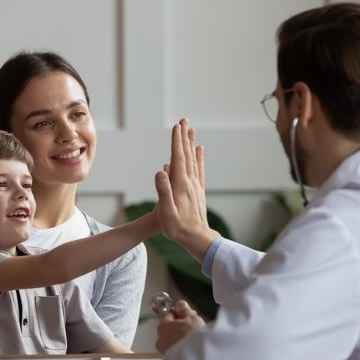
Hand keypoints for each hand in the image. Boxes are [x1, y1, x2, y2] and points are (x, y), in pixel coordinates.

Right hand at [155, 118, 219, 260]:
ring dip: (191, 144)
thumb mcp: (165, 212)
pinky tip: (199, 151)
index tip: (176, 126)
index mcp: (181, 185)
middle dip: (184, 137)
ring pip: (193, 160)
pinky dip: (198, 158)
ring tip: (191, 130)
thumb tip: (161, 171)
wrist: (197, 239)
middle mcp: (190, 182)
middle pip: (187, 154)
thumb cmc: (178, 228)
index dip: (176, 141)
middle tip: (184, 120)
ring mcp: (196, 186)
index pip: (178, 158)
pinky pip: (199, 169)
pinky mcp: (198, 191)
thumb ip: (163, 191)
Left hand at [155, 300, 205, 353]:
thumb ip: (184, 310)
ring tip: (196, 340)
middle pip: (171, 329)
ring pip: (174, 341)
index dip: (182, 314)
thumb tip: (180, 304)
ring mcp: (165, 352)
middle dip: (182, 327)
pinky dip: (184, 349)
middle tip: (195, 326)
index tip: (191, 315)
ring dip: (183, 339)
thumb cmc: (193, 338)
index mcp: (162, 326)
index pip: (170, 315)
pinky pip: (177, 352)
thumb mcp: (192, 318)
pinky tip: (194, 349)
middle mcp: (160, 340)